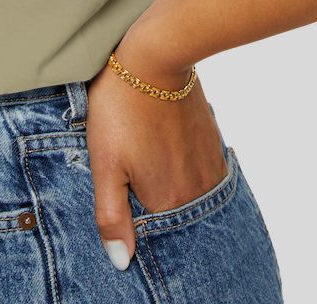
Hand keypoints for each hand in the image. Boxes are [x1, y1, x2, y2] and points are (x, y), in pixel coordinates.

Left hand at [85, 16, 226, 271]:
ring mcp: (208, 166)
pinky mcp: (212, 142)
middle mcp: (196, 190)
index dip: (137, 232)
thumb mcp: (104, 163)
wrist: (157, 54)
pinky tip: (165, 155)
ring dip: (172, 192)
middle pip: (176, 218)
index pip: (156, 238)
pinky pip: (201, 174)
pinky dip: (185, 174)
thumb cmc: (122, 107)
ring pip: (190, 195)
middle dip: (156, 212)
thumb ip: (112, 216)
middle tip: (133, 181)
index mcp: (168, 201)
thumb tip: (121, 262)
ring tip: (148, 167)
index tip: (124, 211)